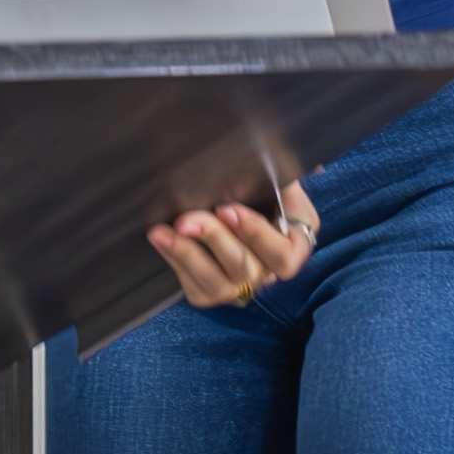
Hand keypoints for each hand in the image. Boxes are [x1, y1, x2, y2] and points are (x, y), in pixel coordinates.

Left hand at [153, 176, 318, 311]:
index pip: (280, 255)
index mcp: (293, 248)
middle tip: (187, 219)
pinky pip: (194, 287)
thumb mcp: (278, 181)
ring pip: (216, 283)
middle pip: (244, 267)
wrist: (234, 205)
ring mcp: (239, 288)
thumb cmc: (262, 193)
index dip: (255, 234)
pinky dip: (175, 261)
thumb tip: (272, 161)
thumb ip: (278, 175)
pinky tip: (161, 239)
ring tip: (162, 232)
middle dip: (213, 240)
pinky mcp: (210, 293)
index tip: (227, 208)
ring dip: (187, 255)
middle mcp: (267, 274)